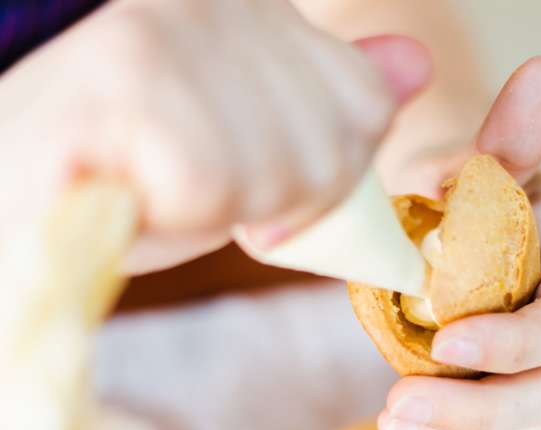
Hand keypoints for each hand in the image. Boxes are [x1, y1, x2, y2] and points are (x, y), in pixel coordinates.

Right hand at [0, 0, 429, 272]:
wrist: (26, 202)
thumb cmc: (135, 179)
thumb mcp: (251, 150)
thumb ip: (329, 106)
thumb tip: (416, 65)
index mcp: (255, 13)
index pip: (365, 106)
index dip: (324, 174)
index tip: (253, 180)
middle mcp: (219, 1)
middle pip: (331, 149)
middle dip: (271, 202)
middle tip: (193, 185)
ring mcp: (170, 29)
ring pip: (278, 174)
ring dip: (217, 209)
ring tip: (155, 185)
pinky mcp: (125, 76)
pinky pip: (211, 183)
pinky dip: (172, 212)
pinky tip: (128, 187)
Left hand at [377, 57, 540, 429]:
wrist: (473, 222)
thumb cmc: (481, 191)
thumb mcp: (493, 162)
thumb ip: (512, 136)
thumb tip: (539, 72)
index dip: (515, 341)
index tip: (448, 342)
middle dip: (475, 409)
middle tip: (394, 409)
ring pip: (531, 425)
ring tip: (393, 428)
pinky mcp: (522, 395)